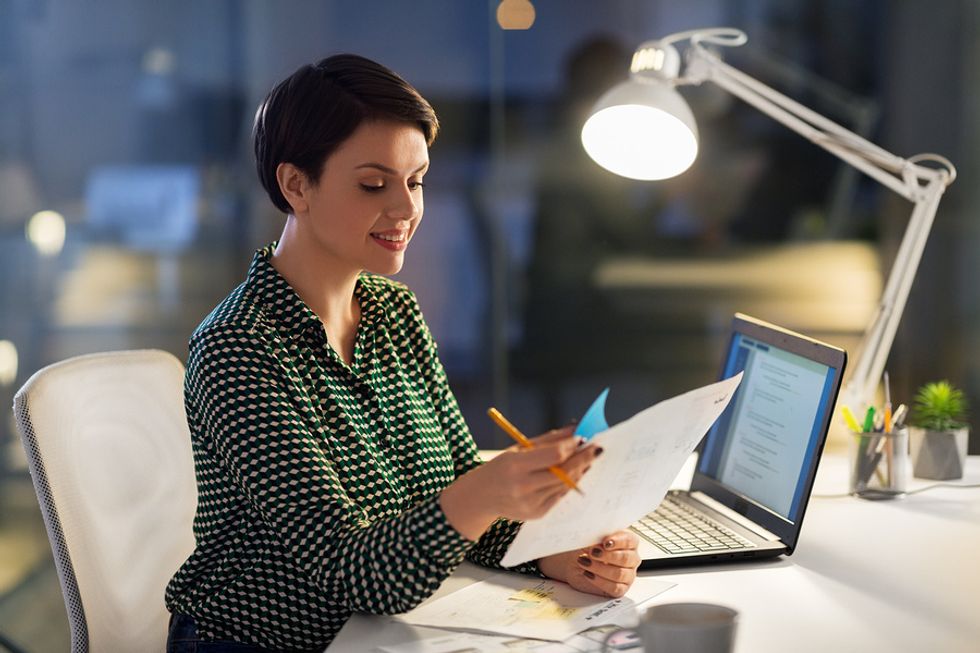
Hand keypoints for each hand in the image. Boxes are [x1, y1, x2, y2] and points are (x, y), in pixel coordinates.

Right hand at [439, 426, 601, 539]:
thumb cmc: (501, 467)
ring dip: (580, 471)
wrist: (481, 497)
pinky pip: (560, 496)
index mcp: (516, 465)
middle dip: (584, 459)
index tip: (583, 438)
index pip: (554, 455)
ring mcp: (532, 503)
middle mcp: (524, 486)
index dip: (572, 446)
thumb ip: (548, 440)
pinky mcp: (538, 514)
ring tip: (589, 459)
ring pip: (566, 485)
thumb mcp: (518, 449)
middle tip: (597, 448)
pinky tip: (575, 473)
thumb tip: (574, 429)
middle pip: (564, 472)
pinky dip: (569, 483)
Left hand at [538, 530, 640, 597]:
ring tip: (585, 562)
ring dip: (600, 568)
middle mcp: (630, 558)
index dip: (618, 541)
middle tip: (593, 553)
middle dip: (608, 556)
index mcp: (627, 542)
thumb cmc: (585, 547)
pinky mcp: (619, 588)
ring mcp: (627, 574)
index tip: (605, 542)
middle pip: (626, 558)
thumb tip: (595, 532)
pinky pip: (615, 588)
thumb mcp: (589, 537)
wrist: (574, 562)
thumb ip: (596, 534)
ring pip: (619, 574)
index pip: (630, 540)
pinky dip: (600, 581)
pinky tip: (589, 574)